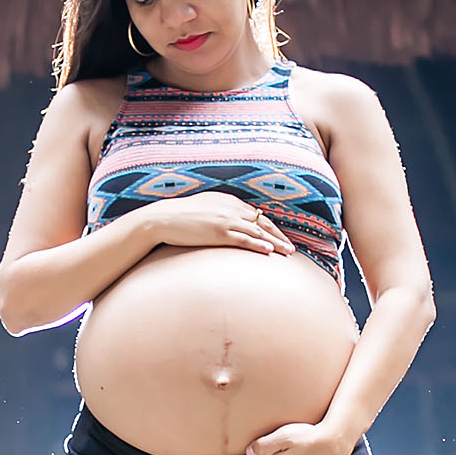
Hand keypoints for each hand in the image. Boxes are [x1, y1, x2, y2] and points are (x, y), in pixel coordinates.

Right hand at [148, 191, 294, 256]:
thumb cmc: (181, 216)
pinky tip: (269, 251)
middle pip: (263, 223)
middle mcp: (232, 208)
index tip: (280, 238)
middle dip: (279, 236)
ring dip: (275, 243)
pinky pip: (244, 239)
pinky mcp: (219, 232)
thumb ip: (220, 213)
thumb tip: (227, 224)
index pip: (256, 215)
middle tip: (291, 249)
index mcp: (230, 201)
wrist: (164, 218)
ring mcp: (226, 220)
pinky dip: (258, 245)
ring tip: (287, 253)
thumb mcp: (205, 209)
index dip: (271, 228)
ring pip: (258, 232)